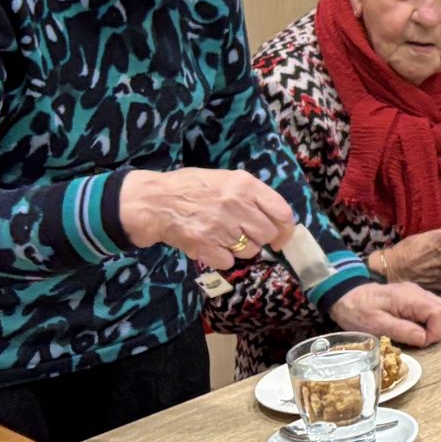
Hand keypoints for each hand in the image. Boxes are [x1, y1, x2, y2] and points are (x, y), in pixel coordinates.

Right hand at [117, 168, 298, 270]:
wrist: (154, 201)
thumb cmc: (192, 188)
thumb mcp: (226, 179)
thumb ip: (252, 195)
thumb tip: (277, 218)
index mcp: (245, 185)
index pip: (282, 212)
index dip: (286, 229)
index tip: (281, 237)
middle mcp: (237, 205)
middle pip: (267, 234)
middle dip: (259, 238)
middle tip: (243, 234)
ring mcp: (221, 226)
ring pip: (250, 251)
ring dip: (240, 249)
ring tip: (222, 236)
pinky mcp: (205, 246)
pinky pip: (229, 262)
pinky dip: (222, 258)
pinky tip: (211, 245)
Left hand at [329, 281, 440, 347]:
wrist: (344, 295)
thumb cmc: (357, 311)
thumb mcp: (375, 324)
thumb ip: (402, 330)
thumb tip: (424, 338)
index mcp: (410, 298)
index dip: (436, 332)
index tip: (420, 343)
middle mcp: (418, 293)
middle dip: (438, 330)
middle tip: (420, 341)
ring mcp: (417, 294)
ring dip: (434, 327)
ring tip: (415, 336)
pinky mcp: (413, 299)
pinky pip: (431, 310)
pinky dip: (427, 323)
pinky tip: (411, 329)